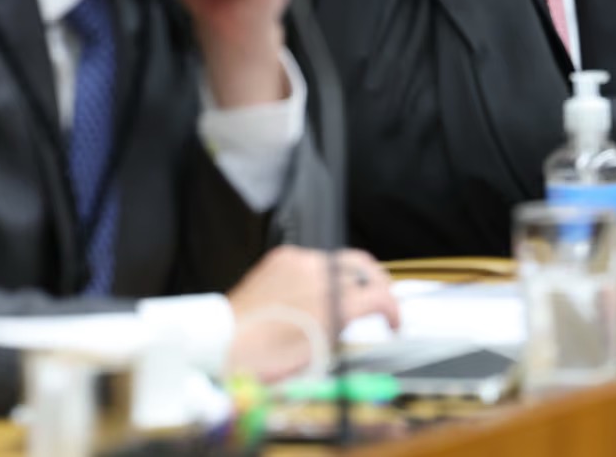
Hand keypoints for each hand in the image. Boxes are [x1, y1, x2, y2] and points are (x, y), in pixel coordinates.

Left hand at [226, 246, 398, 380]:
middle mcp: (320, 274)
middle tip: (380, 302)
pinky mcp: (282, 256)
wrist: (221, 343)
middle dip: (378, 285)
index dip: (393, 311)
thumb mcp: (316, 355)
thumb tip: (357, 316)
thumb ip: (343, 328)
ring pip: (340, 260)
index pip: (379, 296)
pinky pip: (314, 259)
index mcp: (332, 304)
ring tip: (346, 298)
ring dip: (349, 278)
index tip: (393, 323)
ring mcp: (300, 261)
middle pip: (366, 267)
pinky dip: (321, 273)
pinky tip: (313, 291)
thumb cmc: (264, 359)